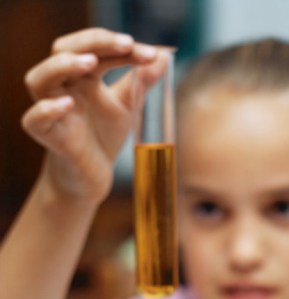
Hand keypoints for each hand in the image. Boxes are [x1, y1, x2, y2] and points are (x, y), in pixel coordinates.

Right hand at [21, 28, 163, 203]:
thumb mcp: (126, 106)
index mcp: (81, 75)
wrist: (92, 175)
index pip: (93, 48)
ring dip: (62, 66)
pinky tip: (67, 104)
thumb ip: (141, 83)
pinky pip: (34, 119)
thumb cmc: (103, 135)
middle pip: (63, 50)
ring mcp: (50, 110)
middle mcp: (62, 86)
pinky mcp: (46, 136)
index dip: (119, 46)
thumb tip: (163, 58)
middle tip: (127, 44)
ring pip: (39, 79)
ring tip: (91, 64)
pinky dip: (47, 109)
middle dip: (94, 43)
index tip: (151, 53)